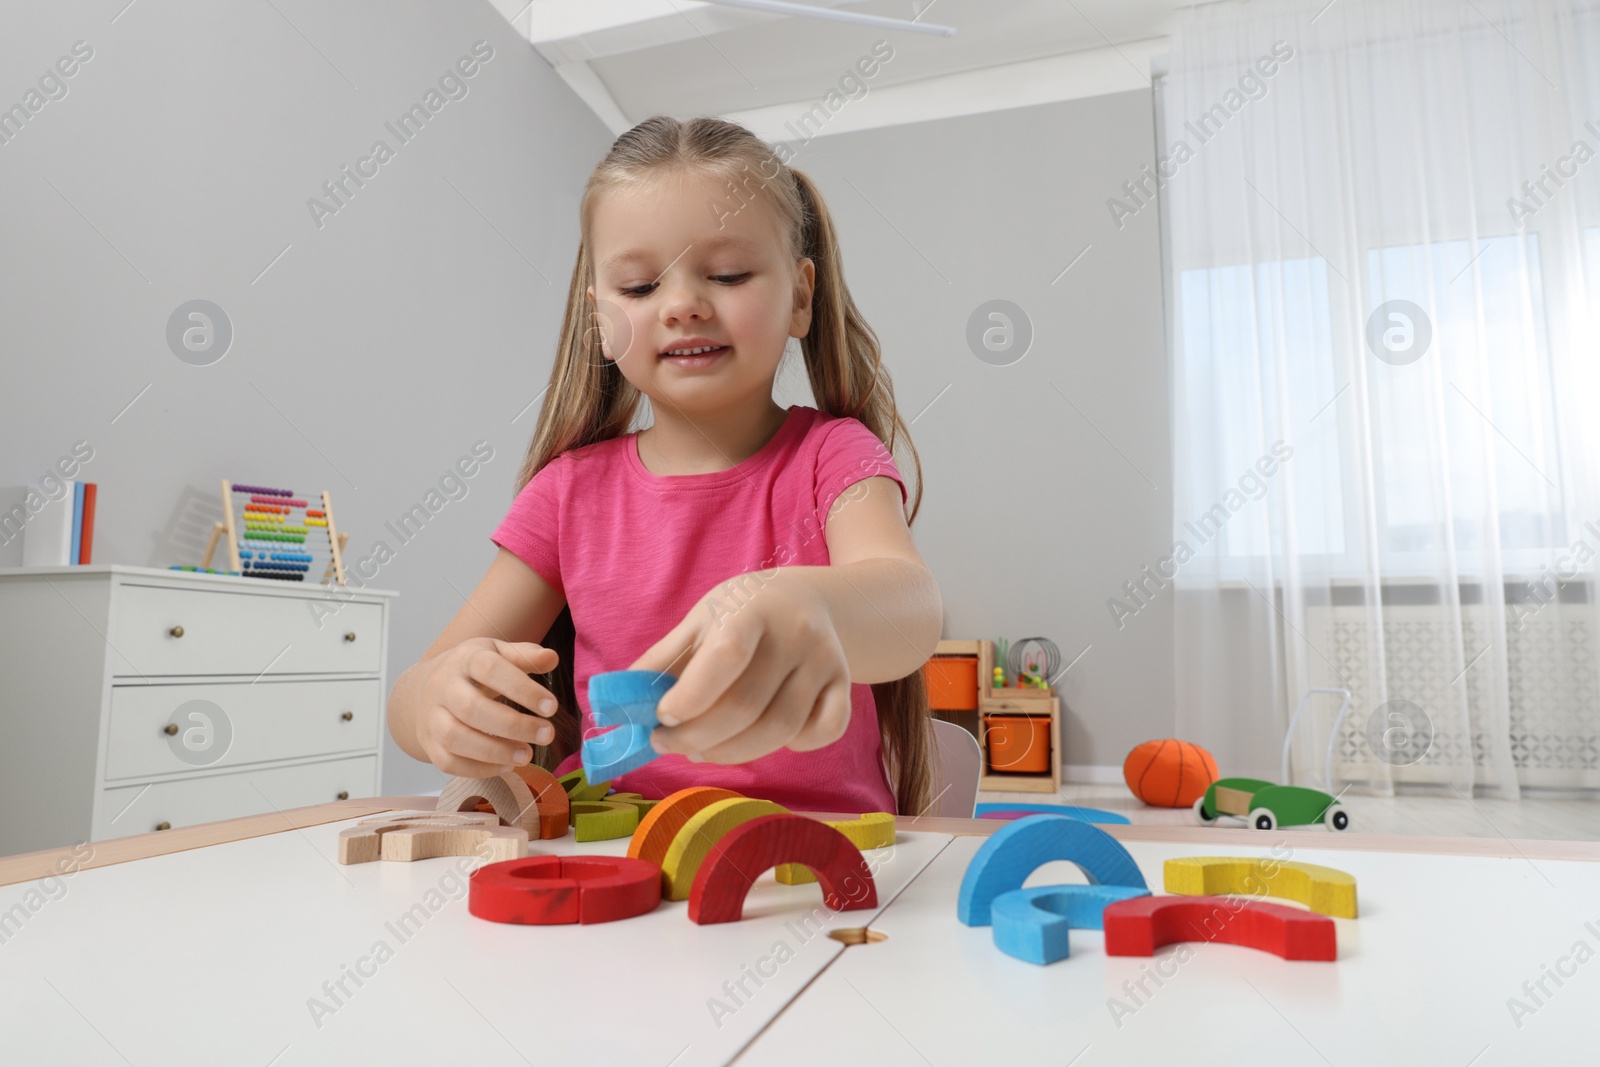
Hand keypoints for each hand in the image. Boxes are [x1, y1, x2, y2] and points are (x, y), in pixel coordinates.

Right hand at [409, 638, 560, 776]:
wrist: (428, 686)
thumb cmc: (473, 670)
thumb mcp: (497, 653)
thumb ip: (525, 656)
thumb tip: (552, 658)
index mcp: (465, 659)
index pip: (490, 669)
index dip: (522, 689)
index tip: (551, 707)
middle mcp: (443, 687)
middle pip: (471, 708)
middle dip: (513, 725)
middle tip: (546, 735)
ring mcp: (431, 717)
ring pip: (455, 738)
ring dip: (495, 752)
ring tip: (528, 756)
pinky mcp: (428, 743)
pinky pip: (447, 762)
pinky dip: (479, 769)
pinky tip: (507, 766)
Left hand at [630, 573, 852, 762]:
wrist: (812, 599)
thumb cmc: (743, 612)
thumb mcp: (700, 620)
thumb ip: (661, 661)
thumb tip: (617, 705)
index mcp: (752, 609)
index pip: (727, 655)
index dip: (693, 696)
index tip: (662, 718)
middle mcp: (796, 633)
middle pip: (748, 706)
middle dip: (699, 737)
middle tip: (668, 744)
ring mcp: (825, 660)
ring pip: (781, 729)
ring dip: (733, 752)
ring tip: (702, 749)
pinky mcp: (844, 685)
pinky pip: (826, 731)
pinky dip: (794, 746)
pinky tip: (763, 738)